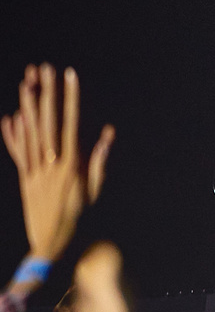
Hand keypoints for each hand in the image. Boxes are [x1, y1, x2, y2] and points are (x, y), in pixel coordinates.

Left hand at [3, 64, 112, 262]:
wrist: (50, 242)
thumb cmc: (78, 217)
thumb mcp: (93, 190)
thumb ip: (98, 160)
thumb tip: (107, 133)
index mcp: (70, 165)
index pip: (69, 123)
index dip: (69, 99)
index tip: (69, 76)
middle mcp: (49, 163)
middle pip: (46, 121)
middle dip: (46, 93)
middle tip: (43, 69)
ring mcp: (33, 170)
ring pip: (28, 132)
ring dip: (27, 106)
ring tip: (25, 83)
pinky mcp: (23, 177)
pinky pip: (17, 152)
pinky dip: (13, 135)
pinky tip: (10, 117)